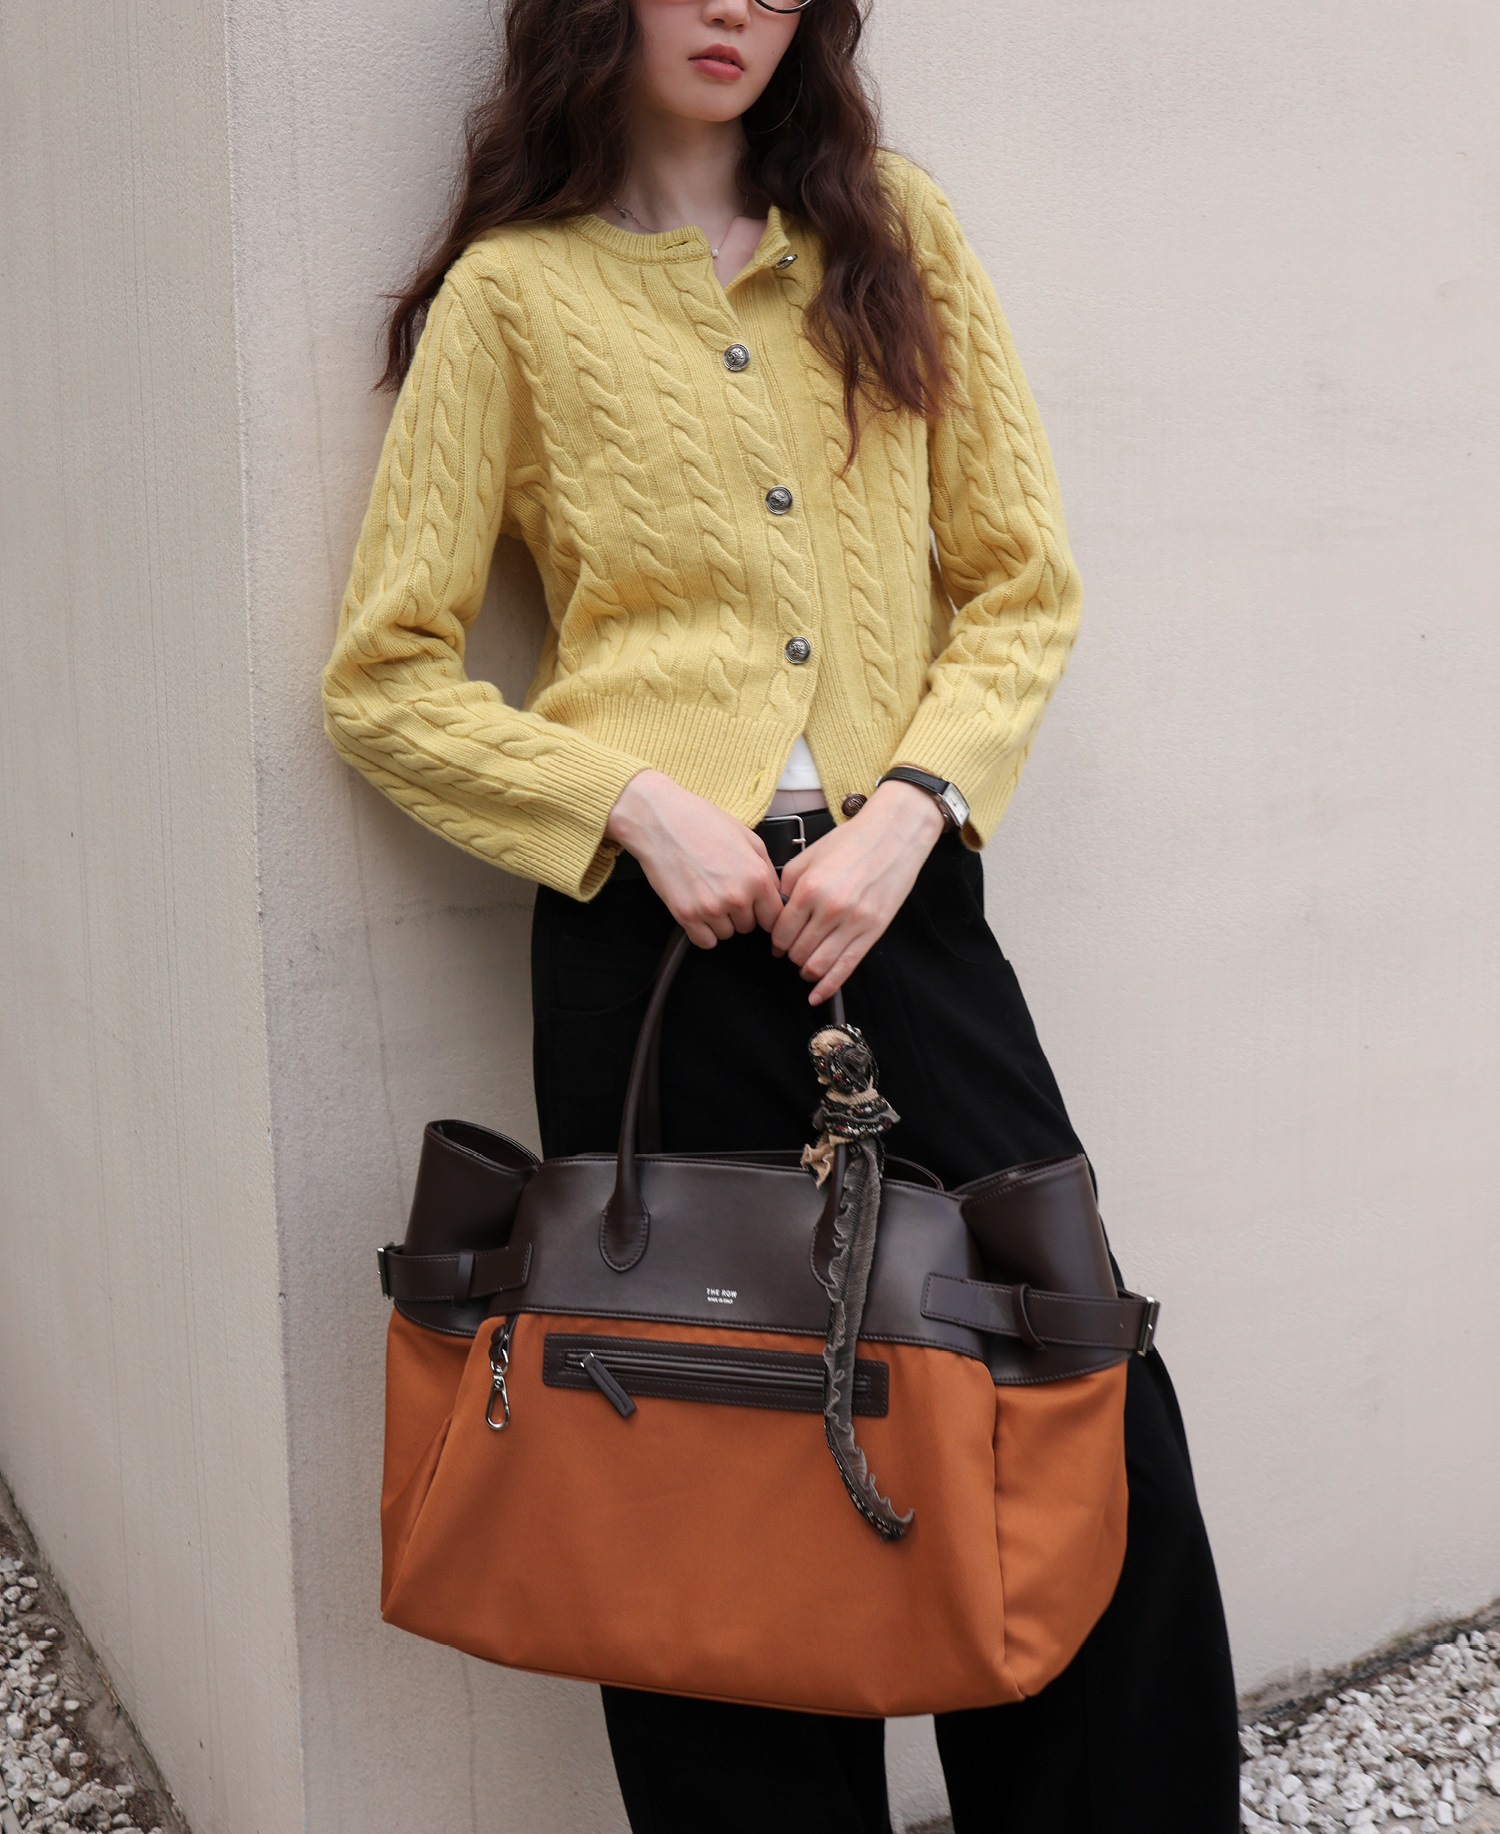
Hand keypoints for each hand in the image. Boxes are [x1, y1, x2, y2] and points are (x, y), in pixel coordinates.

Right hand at [606, 770, 783, 948]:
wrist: (660, 820)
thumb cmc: (702, 823)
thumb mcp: (747, 838)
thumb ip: (766, 870)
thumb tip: (775, 893)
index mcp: (757, 878)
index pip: (774, 917)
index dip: (766, 913)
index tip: (758, 910)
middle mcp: (737, 897)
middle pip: (749, 927)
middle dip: (740, 913)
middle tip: (724, 889)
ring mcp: (710, 909)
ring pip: (726, 934)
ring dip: (720, 921)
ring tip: (707, 893)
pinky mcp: (686, 915)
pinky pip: (704, 941)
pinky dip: (702, 931)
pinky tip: (698, 908)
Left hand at [772, 781, 946, 1003]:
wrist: (894, 835)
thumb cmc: (853, 841)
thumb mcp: (809, 856)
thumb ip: (787, 885)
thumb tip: (777, 912)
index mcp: (809, 889)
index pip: (781, 932)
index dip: (775, 942)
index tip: (777, 943)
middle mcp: (830, 909)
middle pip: (797, 952)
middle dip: (790, 955)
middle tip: (792, 951)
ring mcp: (853, 923)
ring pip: (818, 965)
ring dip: (806, 971)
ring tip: (805, 966)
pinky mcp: (872, 932)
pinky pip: (846, 968)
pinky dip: (828, 986)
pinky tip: (818, 994)